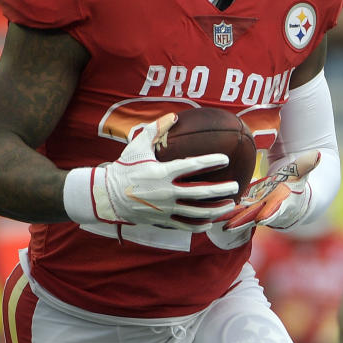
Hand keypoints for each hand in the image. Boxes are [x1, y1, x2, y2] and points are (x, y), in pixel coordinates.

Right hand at [93, 114, 237, 230]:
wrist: (107, 195)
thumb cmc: (124, 168)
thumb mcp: (137, 146)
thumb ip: (156, 129)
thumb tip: (173, 115)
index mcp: (162, 172)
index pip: (192, 166)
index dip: (210, 162)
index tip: (225, 159)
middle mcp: (166, 192)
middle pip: (200, 193)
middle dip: (221, 190)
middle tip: (235, 186)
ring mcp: (165, 208)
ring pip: (196, 212)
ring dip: (216, 210)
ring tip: (230, 205)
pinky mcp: (161, 220)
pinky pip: (184, 225)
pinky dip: (199, 226)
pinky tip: (210, 223)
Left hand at [220, 151, 319, 230]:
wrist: (293, 197)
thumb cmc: (297, 182)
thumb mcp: (301, 173)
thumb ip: (307, 164)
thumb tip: (318, 154)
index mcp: (282, 202)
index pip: (276, 210)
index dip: (269, 214)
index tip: (260, 218)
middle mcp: (268, 209)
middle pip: (254, 217)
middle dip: (242, 222)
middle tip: (229, 226)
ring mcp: (256, 210)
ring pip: (241, 216)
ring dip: (228, 219)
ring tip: (213, 221)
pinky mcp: (247, 207)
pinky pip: (234, 211)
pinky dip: (224, 212)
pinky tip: (209, 212)